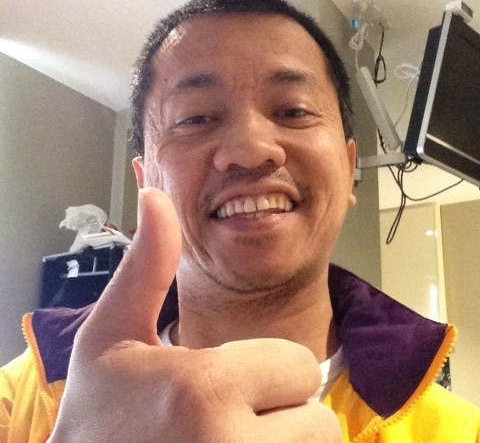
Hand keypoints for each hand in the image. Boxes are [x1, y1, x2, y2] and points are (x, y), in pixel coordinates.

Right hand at [48, 188, 341, 442]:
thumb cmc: (98, 415)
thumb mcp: (110, 336)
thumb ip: (145, 266)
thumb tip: (155, 197)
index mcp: (205, 392)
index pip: (301, 367)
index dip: (266, 372)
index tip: (222, 384)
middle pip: (319, 421)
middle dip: (280, 415)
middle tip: (224, 423)